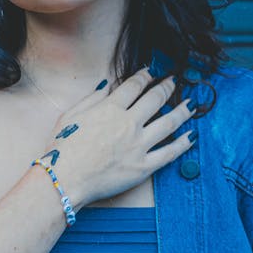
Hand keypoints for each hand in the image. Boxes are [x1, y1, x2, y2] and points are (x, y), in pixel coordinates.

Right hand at [39, 68, 195, 209]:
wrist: (64, 179)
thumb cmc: (62, 149)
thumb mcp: (69, 115)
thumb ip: (91, 98)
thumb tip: (106, 84)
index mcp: (110, 109)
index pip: (134, 86)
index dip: (145, 76)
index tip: (151, 73)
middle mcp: (128, 123)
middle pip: (155, 99)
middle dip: (167, 87)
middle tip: (173, 82)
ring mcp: (138, 145)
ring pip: (169, 122)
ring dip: (182, 111)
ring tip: (190, 105)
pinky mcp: (143, 167)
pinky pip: (169, 153)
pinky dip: (182, 144)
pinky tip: (191, 136)